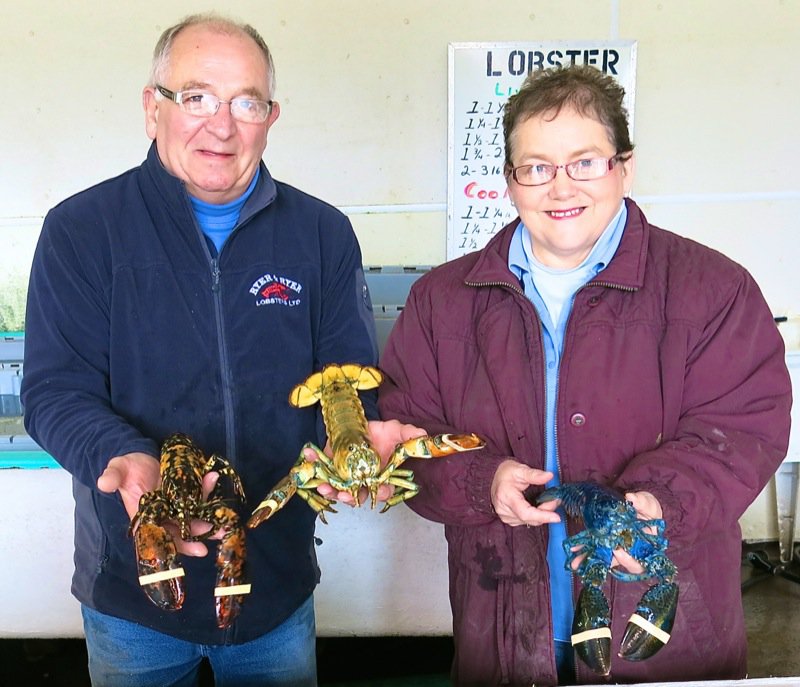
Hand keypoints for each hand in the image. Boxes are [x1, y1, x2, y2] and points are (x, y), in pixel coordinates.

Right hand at [97, 452, 219, 556]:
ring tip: (225, 522)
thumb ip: (112, 477)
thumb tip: (104, 483)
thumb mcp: (116, 470)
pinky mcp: (184, 492)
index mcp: (145, 519)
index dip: (177, 545)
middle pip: (182, 530)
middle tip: (219, 534)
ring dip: (210, 518)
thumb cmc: (125, 468)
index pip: (160, 537)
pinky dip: (206, 489)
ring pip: (194, 515)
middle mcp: (162, 515)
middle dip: (200, 534)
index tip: (195, 550)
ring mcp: (175, 504)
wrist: (137, 455)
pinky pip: (198, 494)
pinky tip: (213, 478)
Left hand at [315, 419, 426, 506]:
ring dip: (330, 490)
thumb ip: (409, 434)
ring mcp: (346, 477)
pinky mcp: (331, 468)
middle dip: (349, 498)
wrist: (363, 426)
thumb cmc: (383, 434)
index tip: (379, 491)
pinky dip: (313, 467)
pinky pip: (321, 473)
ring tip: (323, 487)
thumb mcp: (397, 431)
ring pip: (338, 490)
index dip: (382, 493)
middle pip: (357, 496)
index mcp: (381, 478)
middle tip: (343, 495)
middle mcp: (363, 482)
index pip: (383, 491)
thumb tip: (423, 435)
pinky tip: (309, 458)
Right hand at [490, 460, 560, 526]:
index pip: (526, 513)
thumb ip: (534, 474)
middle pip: (530, 519)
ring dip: (542, 514)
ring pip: (530, 522)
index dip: (542, 516)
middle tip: (556, 499)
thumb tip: (549, 476)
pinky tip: (539, 506)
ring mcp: (506, 516)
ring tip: (549, 500)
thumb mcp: (520, 469)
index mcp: (506, 497)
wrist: (492, 477)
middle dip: (547, 511)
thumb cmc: (505, 473)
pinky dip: (536, 515)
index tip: (556, 517)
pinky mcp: (509, 519)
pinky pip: (527, 521)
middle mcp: (504, 510)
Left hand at [567, 490, 662, 575]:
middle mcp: (629, 551)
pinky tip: (573, 548)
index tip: (617, 550)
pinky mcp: (605, 540)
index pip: (639, 563)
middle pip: (616, 563)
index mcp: (645, 548)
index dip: (628, 560)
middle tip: (585, 563)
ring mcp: (616, 546)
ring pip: (602, 557)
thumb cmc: (647, 509)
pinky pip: (595, 546)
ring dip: (588, 559)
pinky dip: (585, 548)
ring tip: (573, 562)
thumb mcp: (649, 505)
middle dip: (600, 563)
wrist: (638, 505)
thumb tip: (631, 498)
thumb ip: (643, 502)